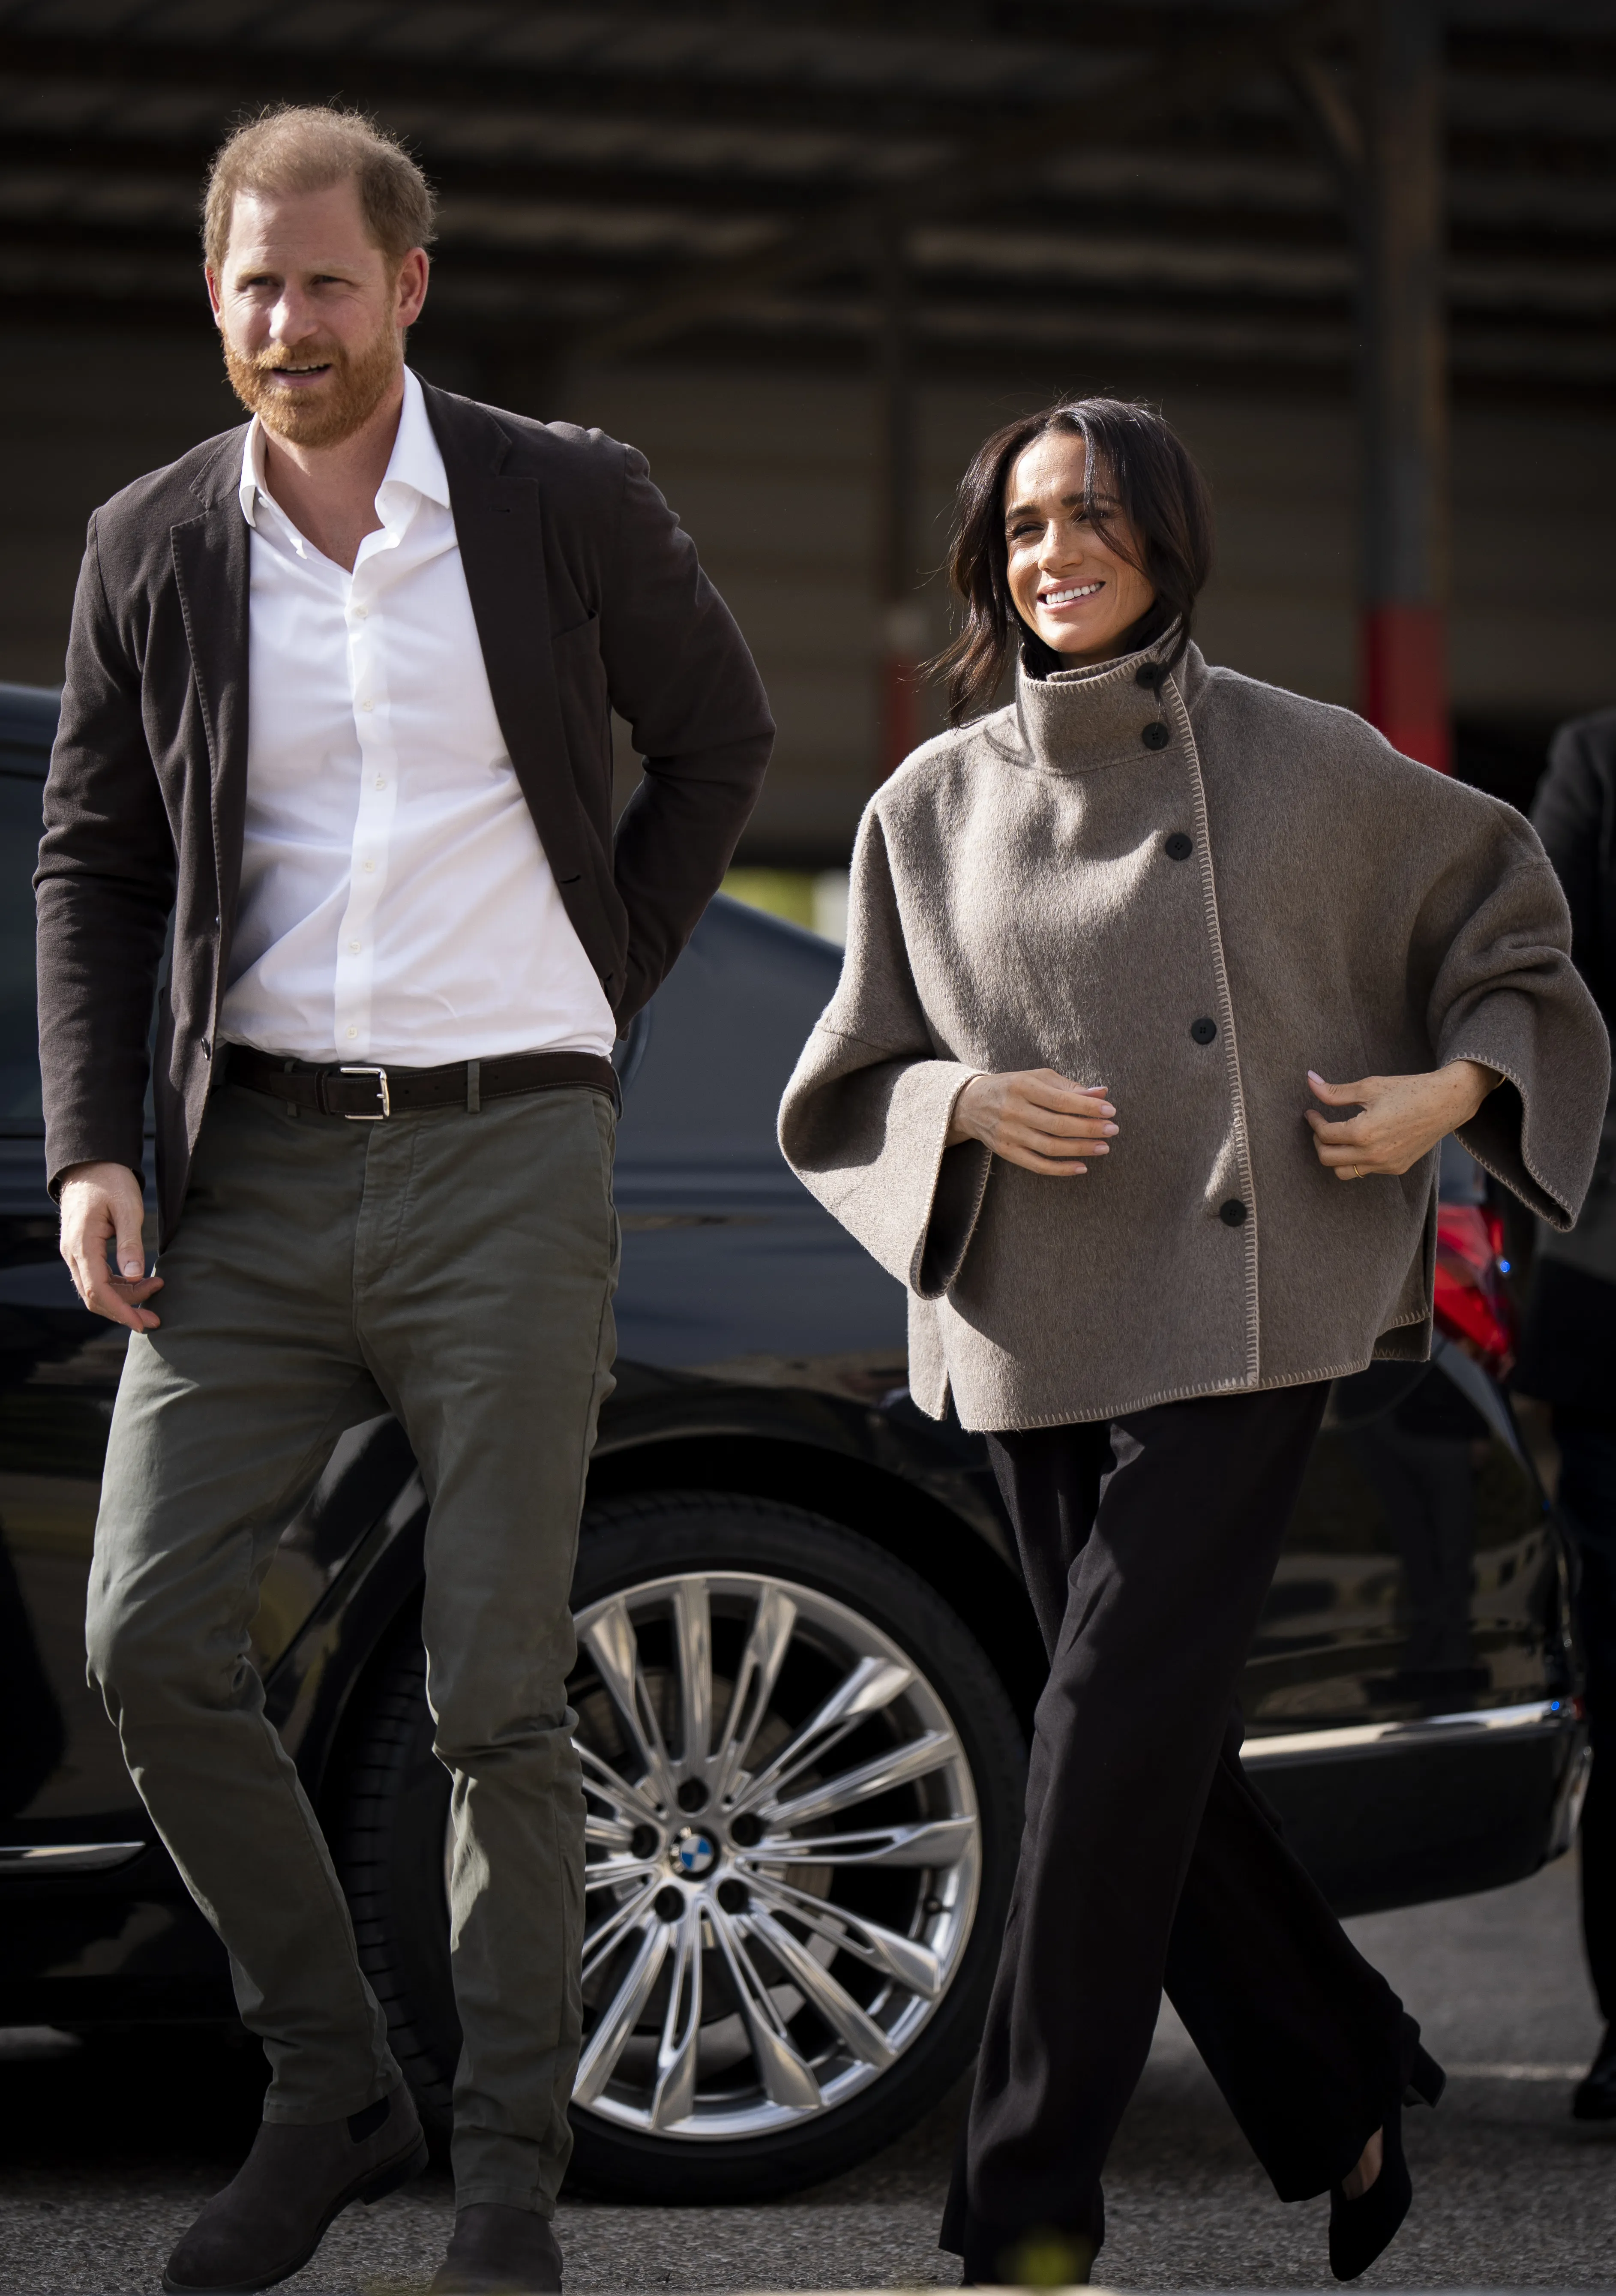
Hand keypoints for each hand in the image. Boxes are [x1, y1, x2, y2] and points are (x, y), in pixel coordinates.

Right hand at [58, 1161, 162, 1329]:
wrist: (92, 1164)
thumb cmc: (111, 1181)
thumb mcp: (127, 1208)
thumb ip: (130, 1243)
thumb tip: (135, 1278)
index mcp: (82, 1244)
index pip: (97, 1290)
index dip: (120, 1311)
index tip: (142, 1323)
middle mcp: (73, 1253)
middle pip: (94, 1296)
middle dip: (125, 1311)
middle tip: (156, 1318)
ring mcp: (75, 1253)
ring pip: (96, 1289)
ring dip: (125, 1298)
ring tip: (157, 1288)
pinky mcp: (83, 1250)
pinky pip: (98, 1278)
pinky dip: (119, 1286)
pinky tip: (141, 1282)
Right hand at [947, 1069, 1117, 1176]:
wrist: (971, 1104)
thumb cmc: (1012, 1087)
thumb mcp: (1037, 1078)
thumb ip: (1069, 1087)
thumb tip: (1102, 1094)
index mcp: (1022, 1086)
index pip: (1061, 1100)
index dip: (1088, 1107)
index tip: (1110, 1111)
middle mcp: (1013, 1110)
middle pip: (1058, 1125)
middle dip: (1089, 1129)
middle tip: (1113, 1130)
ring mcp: (1008, 1134)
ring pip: (1050, 1147)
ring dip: (1081, 1149)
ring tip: (1103, 1147)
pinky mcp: (1006, 1152)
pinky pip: (1037, 1165)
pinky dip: (1061, 1169)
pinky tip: (1082, 1167)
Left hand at [1304, 1061, 1500, 1181]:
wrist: (1446, 1102)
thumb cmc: (1408, 1090)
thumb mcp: (1369, 1087)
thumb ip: (1336, 1092)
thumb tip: (1310, 1080)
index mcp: (1362, 1133)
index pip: (1324, 1135)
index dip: (1313, 1122)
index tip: (1311, 1112)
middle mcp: (1373, 1154)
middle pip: (1328, 1159)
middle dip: (1319, 1142)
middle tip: (1321, 1127)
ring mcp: (1385, 1165)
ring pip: (1344, 1172)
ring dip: (1335, 1157)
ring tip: (1337, 1138)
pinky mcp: (1396, 1168)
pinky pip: (1366, 1170)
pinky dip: (1357, 1159)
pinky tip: (1361, 1142)